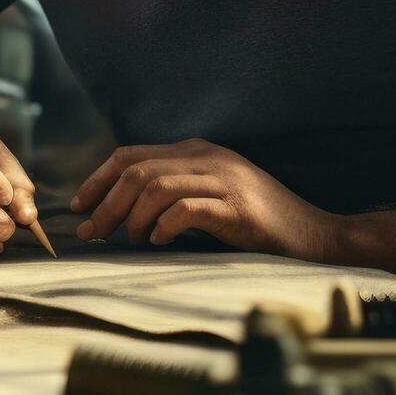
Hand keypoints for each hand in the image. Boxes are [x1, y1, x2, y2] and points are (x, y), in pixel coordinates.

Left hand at [72, 139, 334, 259]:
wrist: (317, 236)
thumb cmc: (260, 224)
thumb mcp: (214, 196)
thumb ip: (175, 191)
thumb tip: (120, 210)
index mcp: (198, 151)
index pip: (131, 155)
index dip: (98, 179)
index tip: (78, 207)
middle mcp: (208, 158)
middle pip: (136, 170)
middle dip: (105, 202)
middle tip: (90, 232)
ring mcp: (225, 180)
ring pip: (154, 186)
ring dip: (131, 217)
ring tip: (130, 241)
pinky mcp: (238, 208)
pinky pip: (185, 209)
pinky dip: (163, 226)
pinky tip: (161, 242)